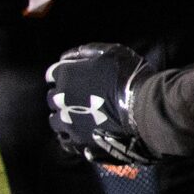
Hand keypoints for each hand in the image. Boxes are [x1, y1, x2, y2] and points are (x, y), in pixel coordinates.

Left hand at [46, 43, 155, 167]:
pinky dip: (70, 137)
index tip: (75, 76)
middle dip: (62, 97)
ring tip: (78, 117)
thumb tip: (68, 56)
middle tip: (79, 97)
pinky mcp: (78, 140)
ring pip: (55, 121)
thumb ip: (87, 51)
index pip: (52, 74)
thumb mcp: (111, 52)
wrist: (142, 106)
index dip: (65, 74)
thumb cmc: (128, 75)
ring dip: (63, 117)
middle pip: (52, 99)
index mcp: (65, 75)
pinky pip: (66, 142)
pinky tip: (79, 134)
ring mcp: (67, 122)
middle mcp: (60, 99)